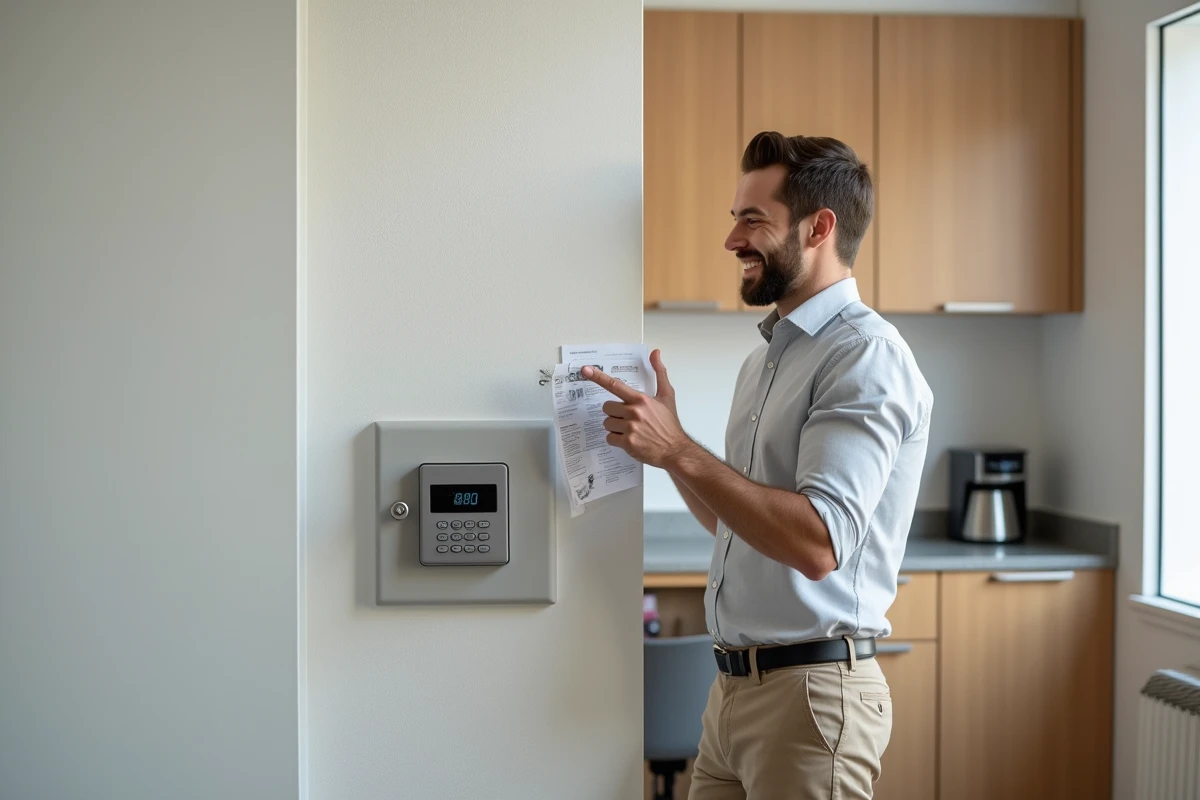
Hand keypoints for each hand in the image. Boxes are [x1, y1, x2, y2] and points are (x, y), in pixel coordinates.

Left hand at [582, 349, 690, 468]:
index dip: (598, 377)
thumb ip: (660, 373)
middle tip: (626, 418)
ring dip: (614, 427)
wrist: (675, 449)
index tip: (586, 370)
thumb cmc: (670, 424)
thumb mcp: (667, 395)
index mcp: (641, 399)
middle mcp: (634, 412)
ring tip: (630, 430)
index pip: (615, 385)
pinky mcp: (628, 442)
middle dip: (613, 412)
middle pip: (607, 407)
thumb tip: (656, 353)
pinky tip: (628, 440)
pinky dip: (616, 440)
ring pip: (607, 423)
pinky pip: (609, 438)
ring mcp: (630, 428)